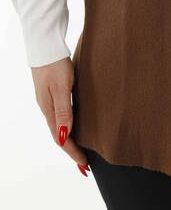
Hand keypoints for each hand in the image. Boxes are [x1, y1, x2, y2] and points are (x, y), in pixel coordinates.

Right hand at [31, 57, 89, 175]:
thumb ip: (64, 111)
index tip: (85, 165)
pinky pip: (62, 116)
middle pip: (59, 136)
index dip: (73, 153)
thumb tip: (64, 137)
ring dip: (70, 140)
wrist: (45, 44)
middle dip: (71, 151)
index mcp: (49, 110)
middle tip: (84, 165)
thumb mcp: (61, 88)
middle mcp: (48, 108)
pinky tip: (77, 125)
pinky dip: (69, 126)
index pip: (61, 139)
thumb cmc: (55, 64)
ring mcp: (49, 100)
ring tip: (82, 150)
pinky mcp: (53, 92)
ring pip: (60, 126)